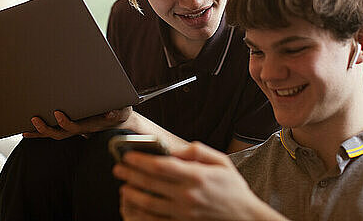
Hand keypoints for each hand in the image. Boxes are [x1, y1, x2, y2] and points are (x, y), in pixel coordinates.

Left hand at [22, 106, 131, 139]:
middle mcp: (80, 129)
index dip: (65, 123)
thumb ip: (117, 112)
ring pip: (54, 134)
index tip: (57, 113)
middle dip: (46, 128)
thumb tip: (109, 114)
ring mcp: (73, 130)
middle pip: (60, 133)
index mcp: (90, 125)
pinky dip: (39, 133)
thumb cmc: (119, 112)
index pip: (76, 127)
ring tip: (25, 128)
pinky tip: (27, 131)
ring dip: (39, 132)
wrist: (118, 121)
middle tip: (34, 119)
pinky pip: (52, 131)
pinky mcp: (69, 127)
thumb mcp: (122, 110)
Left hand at [113, 142, 282, 219]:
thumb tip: (174, 150)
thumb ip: (197, 152)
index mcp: (197, 176)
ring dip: (132, 194)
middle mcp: (188, 195)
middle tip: (118, 168)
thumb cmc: (233, 189)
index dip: (141, 160)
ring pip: (149, 204)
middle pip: (151, 183)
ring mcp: (184, 213)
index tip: (129, 155)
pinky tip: (133, 207)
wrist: (244, 219)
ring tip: (123, 187)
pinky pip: (155, 220)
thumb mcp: (221, 162)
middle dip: (131, 174)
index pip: (162, 166)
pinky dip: (141, 214)